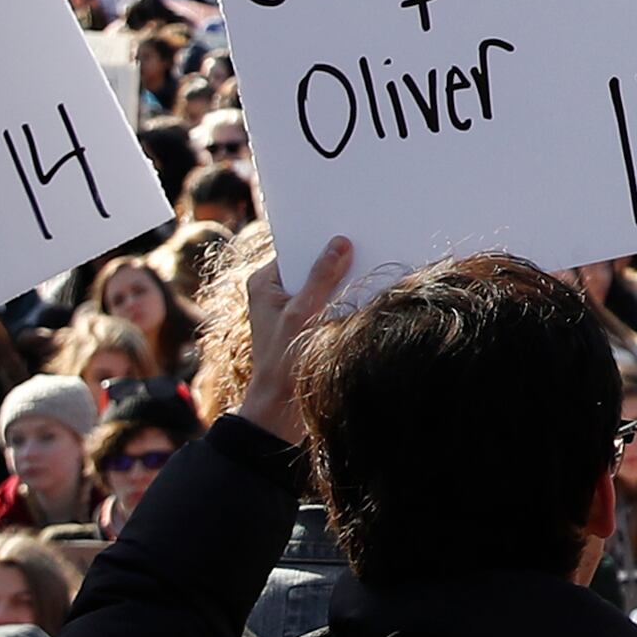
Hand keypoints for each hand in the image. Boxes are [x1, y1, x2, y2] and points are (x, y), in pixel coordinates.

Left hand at [233, 235, 354, 437]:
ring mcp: (292, 310)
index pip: (297, 250)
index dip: (322, 239)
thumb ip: (322, 277)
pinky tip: (368, 294)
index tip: (348, 228)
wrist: (280, 409)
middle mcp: (275, 292)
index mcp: (264, 282)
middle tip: (367, 243)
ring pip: (323, 285)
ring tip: (373, 265)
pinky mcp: (307, 326)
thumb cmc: (282, 361)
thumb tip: (340, 244)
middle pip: (312, 266)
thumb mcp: (303, 313)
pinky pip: (330, 304)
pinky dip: (346, 300)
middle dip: (338, 260)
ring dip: (344, 281)